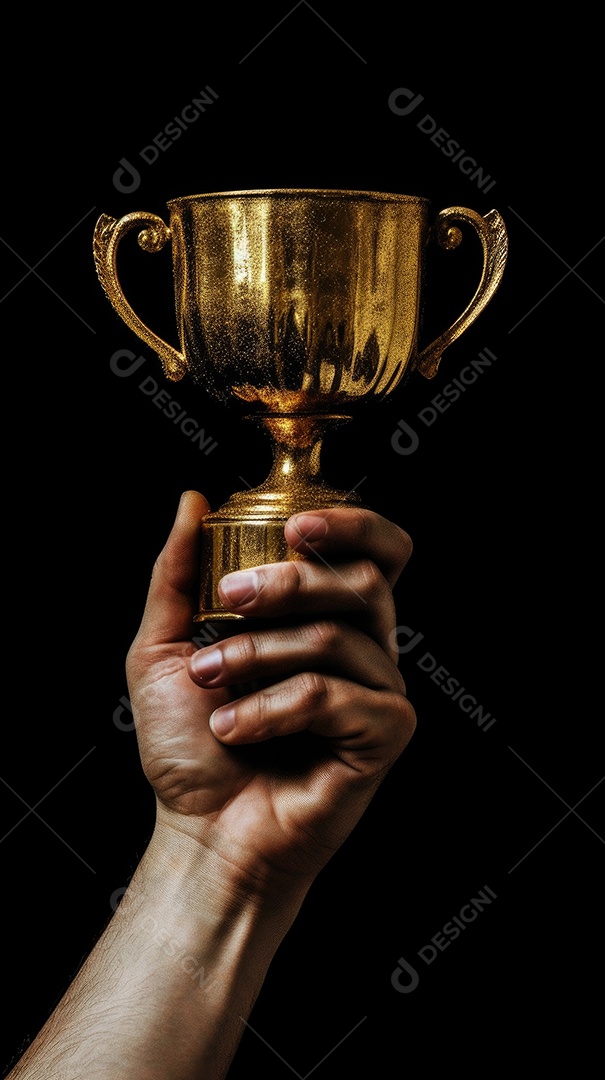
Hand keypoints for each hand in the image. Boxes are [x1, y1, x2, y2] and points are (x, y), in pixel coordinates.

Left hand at [126, 491, 415, 896]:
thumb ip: (178, 576)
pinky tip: (236, 728)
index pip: (373, 552)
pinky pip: (335, 696)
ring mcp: (378, 691)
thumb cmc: (190, 745)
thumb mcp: (164, 648)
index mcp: (326, 617)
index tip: (292, 527)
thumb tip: (192, 500)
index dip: (352, 525)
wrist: (202, 830)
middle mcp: (363, 647)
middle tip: (228, 602)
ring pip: (337, 637)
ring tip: (209, 681)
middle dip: (290, 581)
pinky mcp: (384, 735)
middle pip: (363, 581)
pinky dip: (273, 708)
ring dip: (257, 655)